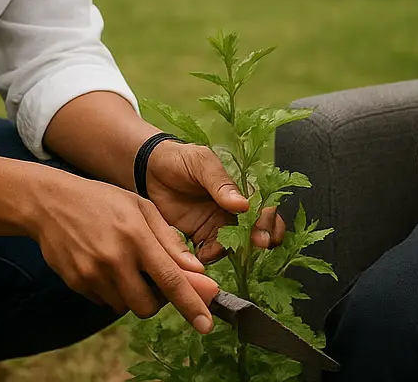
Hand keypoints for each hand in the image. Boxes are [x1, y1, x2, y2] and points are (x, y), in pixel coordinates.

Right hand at [25, 168, 218, 331]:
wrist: (50, 203)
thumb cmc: (102, 201)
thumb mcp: (142, 207)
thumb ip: (170, 240)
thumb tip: (196, 270)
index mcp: (137, 236)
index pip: (171, 279)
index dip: (191, 304)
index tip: (205, 325)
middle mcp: (115, 259)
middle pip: (148, 305)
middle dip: (157, 300)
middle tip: (154, 279)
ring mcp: (93, 273)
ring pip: (125, 306)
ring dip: (133, 294)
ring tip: (125, 265)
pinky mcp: (77, 283)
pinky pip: (104, 300)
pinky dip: (112, 290)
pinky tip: (105, 265)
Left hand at [143, 140, 286, 261]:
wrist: (149, 169)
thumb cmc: (180, 159)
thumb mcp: (202, 163)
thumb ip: (221, 184)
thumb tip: (244, 205)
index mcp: (239, 191)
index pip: (263, 209)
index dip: (268, 223)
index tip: (263, 234)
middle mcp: (232, 212)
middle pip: (256, 232)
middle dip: (259, 242)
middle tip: (253, 247)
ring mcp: (216, 226)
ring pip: (234, 246)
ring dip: (231, 252)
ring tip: (216, 250)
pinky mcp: (198, 238)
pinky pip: (210, 253)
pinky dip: (209, 258)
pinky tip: (201, 256)